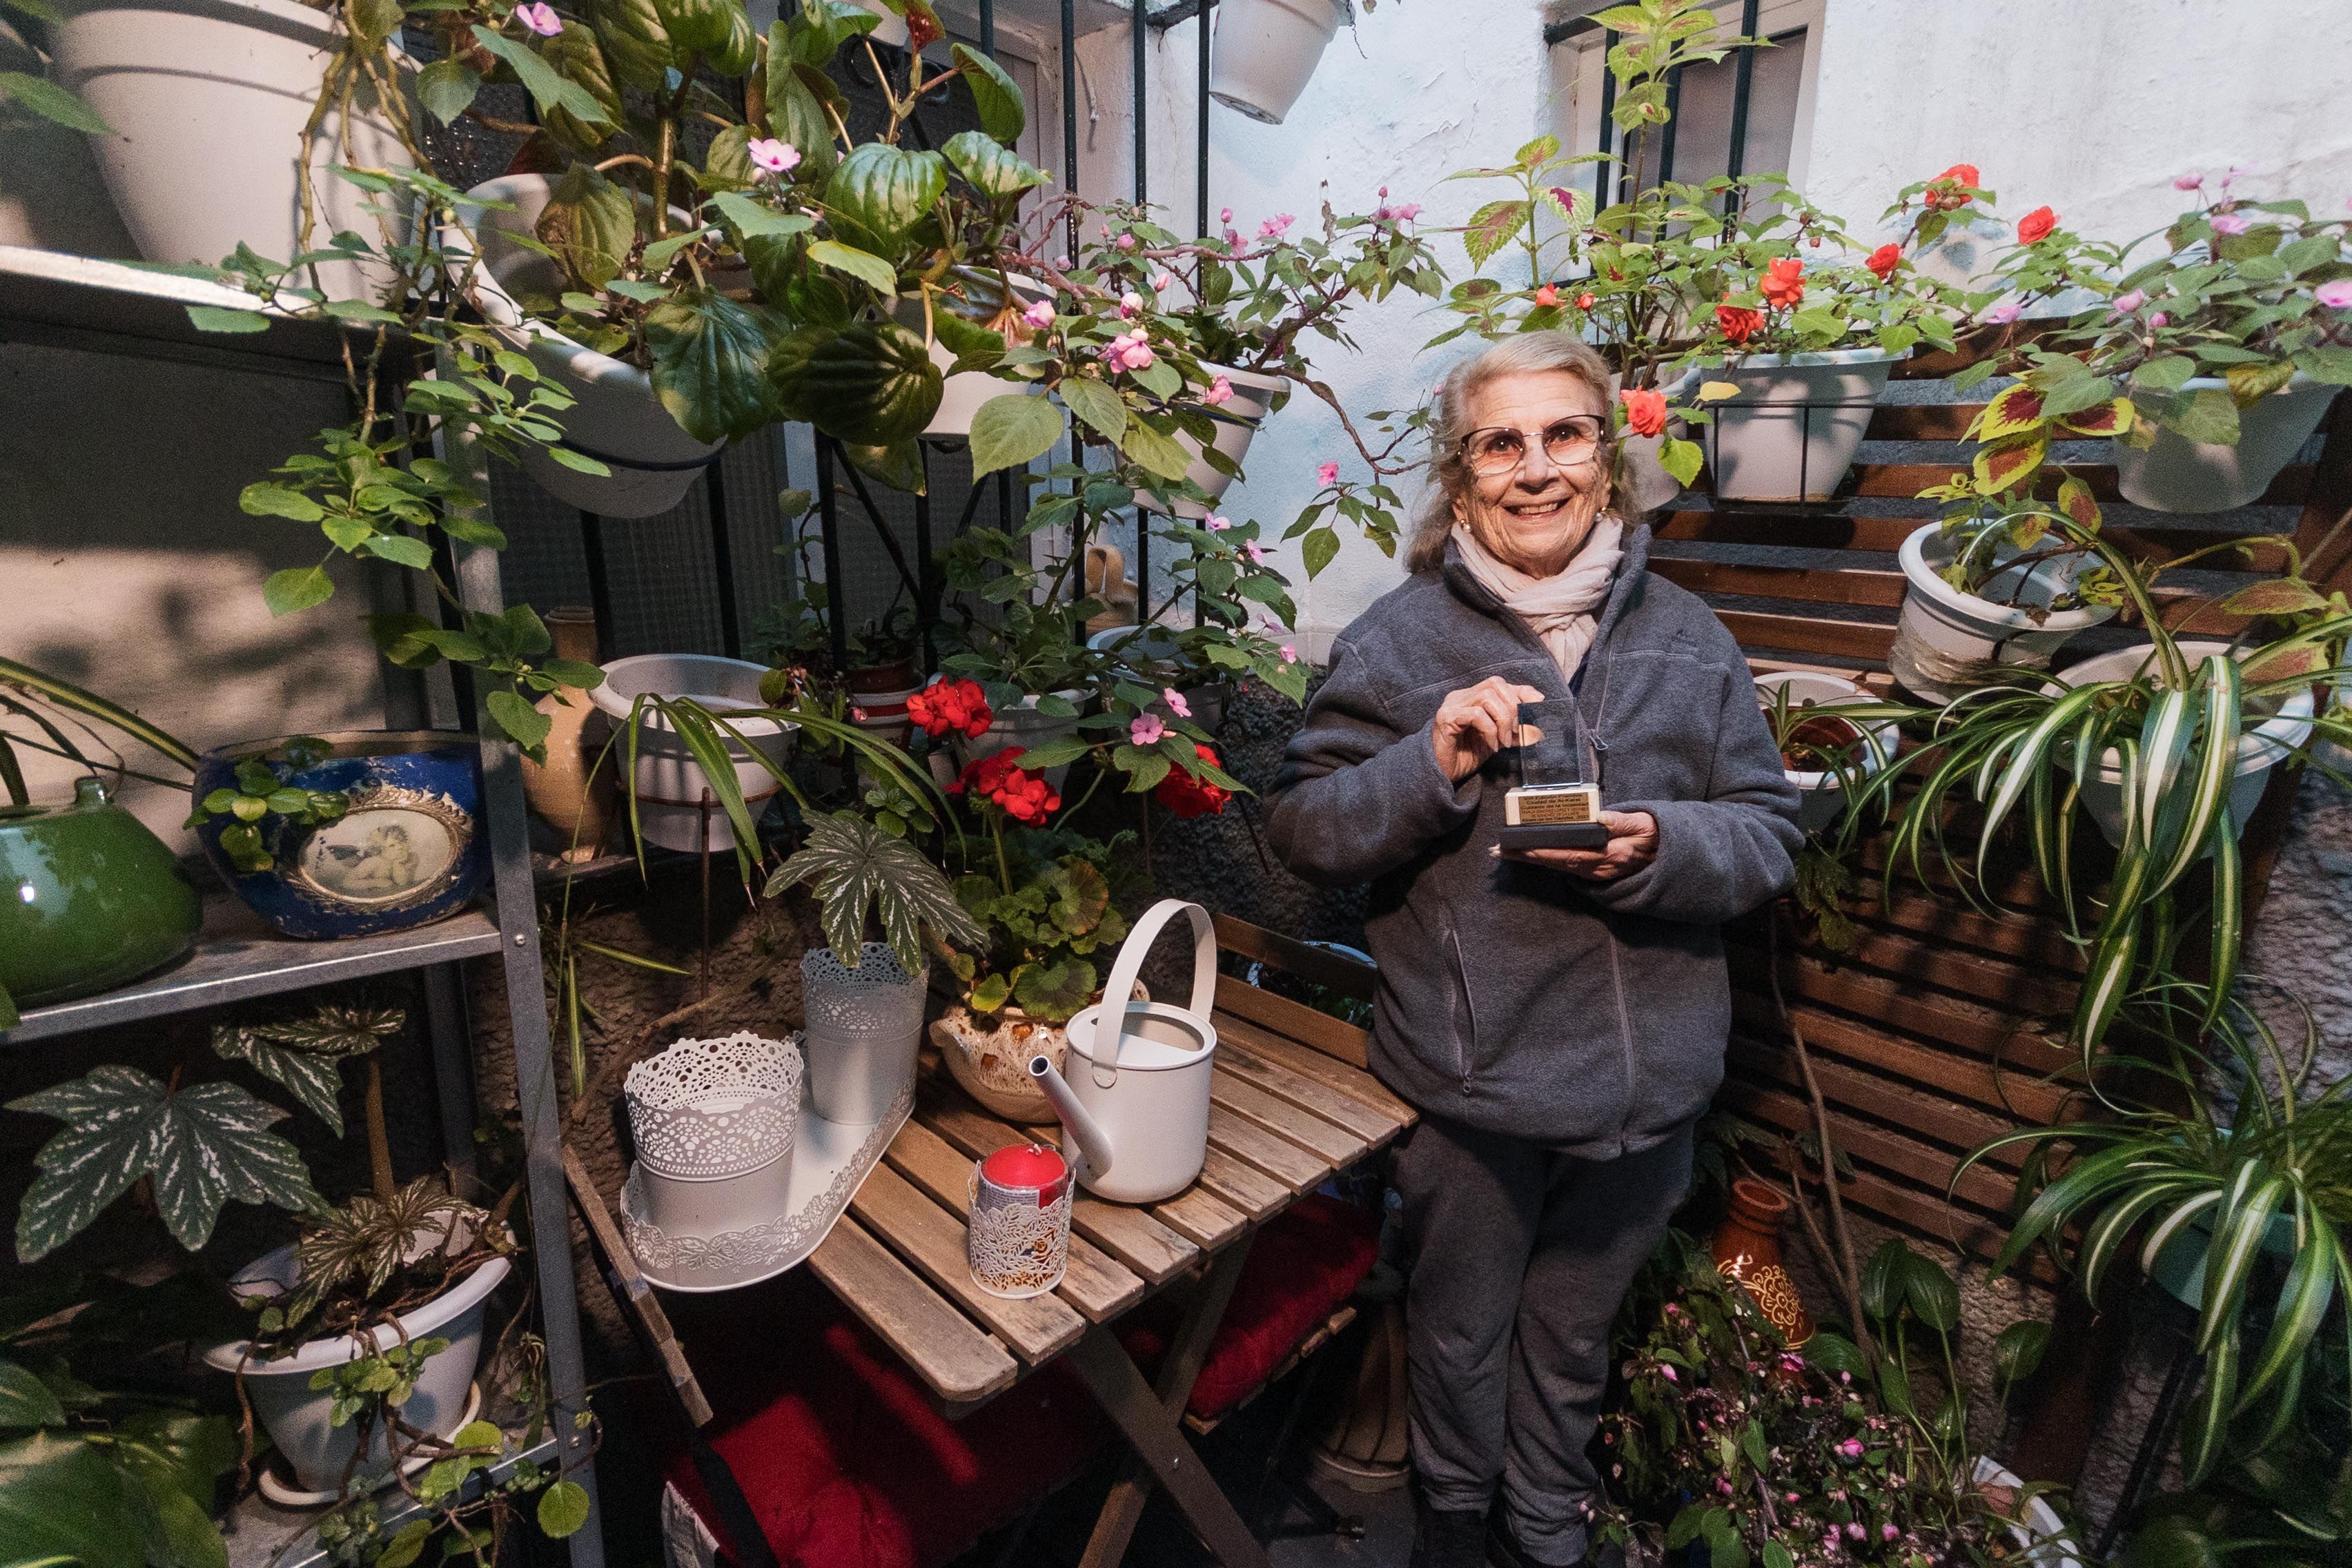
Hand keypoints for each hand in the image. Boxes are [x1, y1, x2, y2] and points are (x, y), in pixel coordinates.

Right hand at [1430, 676, 1546, 782]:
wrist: (1440, 774)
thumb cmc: (1466, 756)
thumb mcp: (1497, 739)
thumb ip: (1512, 729)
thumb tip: (1535, 724)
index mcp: (1472, 697)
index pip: (1501, 684)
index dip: (1522, 692)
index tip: (1538, 706)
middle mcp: (1461, 696)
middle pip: (1495, 685)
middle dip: (1513, 708)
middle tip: (1516, 733)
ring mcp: (1452, 705)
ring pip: (1487, 696)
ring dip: (1503, 721)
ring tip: (1503, 742)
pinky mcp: (1446, 718)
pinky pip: (1476, 714)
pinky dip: (1490, 730)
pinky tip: (1491, 745)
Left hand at [1499, 810, 1658, 880]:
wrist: (1671, 857)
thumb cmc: (1656, 835)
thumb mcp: (1645, 823)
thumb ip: (1622, 821)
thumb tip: (1599, 817)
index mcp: (1609, 854)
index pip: (1568, 853)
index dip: (1542, 851)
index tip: (1519, 846)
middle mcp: (1598, 868)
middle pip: (1555, 863)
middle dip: (1526, 857)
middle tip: (1498, 851)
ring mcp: (1595, 872)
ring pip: (1558, 866)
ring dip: (1531, 859)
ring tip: (1505, 853)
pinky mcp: (1595, 872)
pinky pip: (1565, 867)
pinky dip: (1545, 861)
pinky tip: (1529, 855)